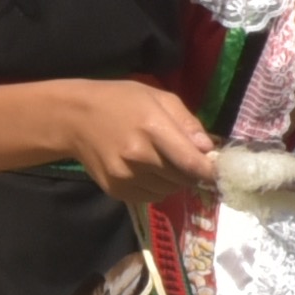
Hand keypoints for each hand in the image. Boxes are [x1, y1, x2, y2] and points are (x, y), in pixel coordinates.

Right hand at [47, 80, 229, 210]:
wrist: (74, 118)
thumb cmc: (119, 101)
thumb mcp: (157, 97)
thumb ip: (186, 122)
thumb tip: (209, 148)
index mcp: (152, 128)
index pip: (191, 162)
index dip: (211, 171)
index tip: (220, 171)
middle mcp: (139, 157)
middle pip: (183, 179)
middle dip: (191, 172)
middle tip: (185, 159)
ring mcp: (126, 177)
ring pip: (169, 190)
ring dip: (174, 181)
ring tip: (162, 162)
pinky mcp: (117, 191)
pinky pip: (151, 197)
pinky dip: (157, 188)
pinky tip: (147, 171)